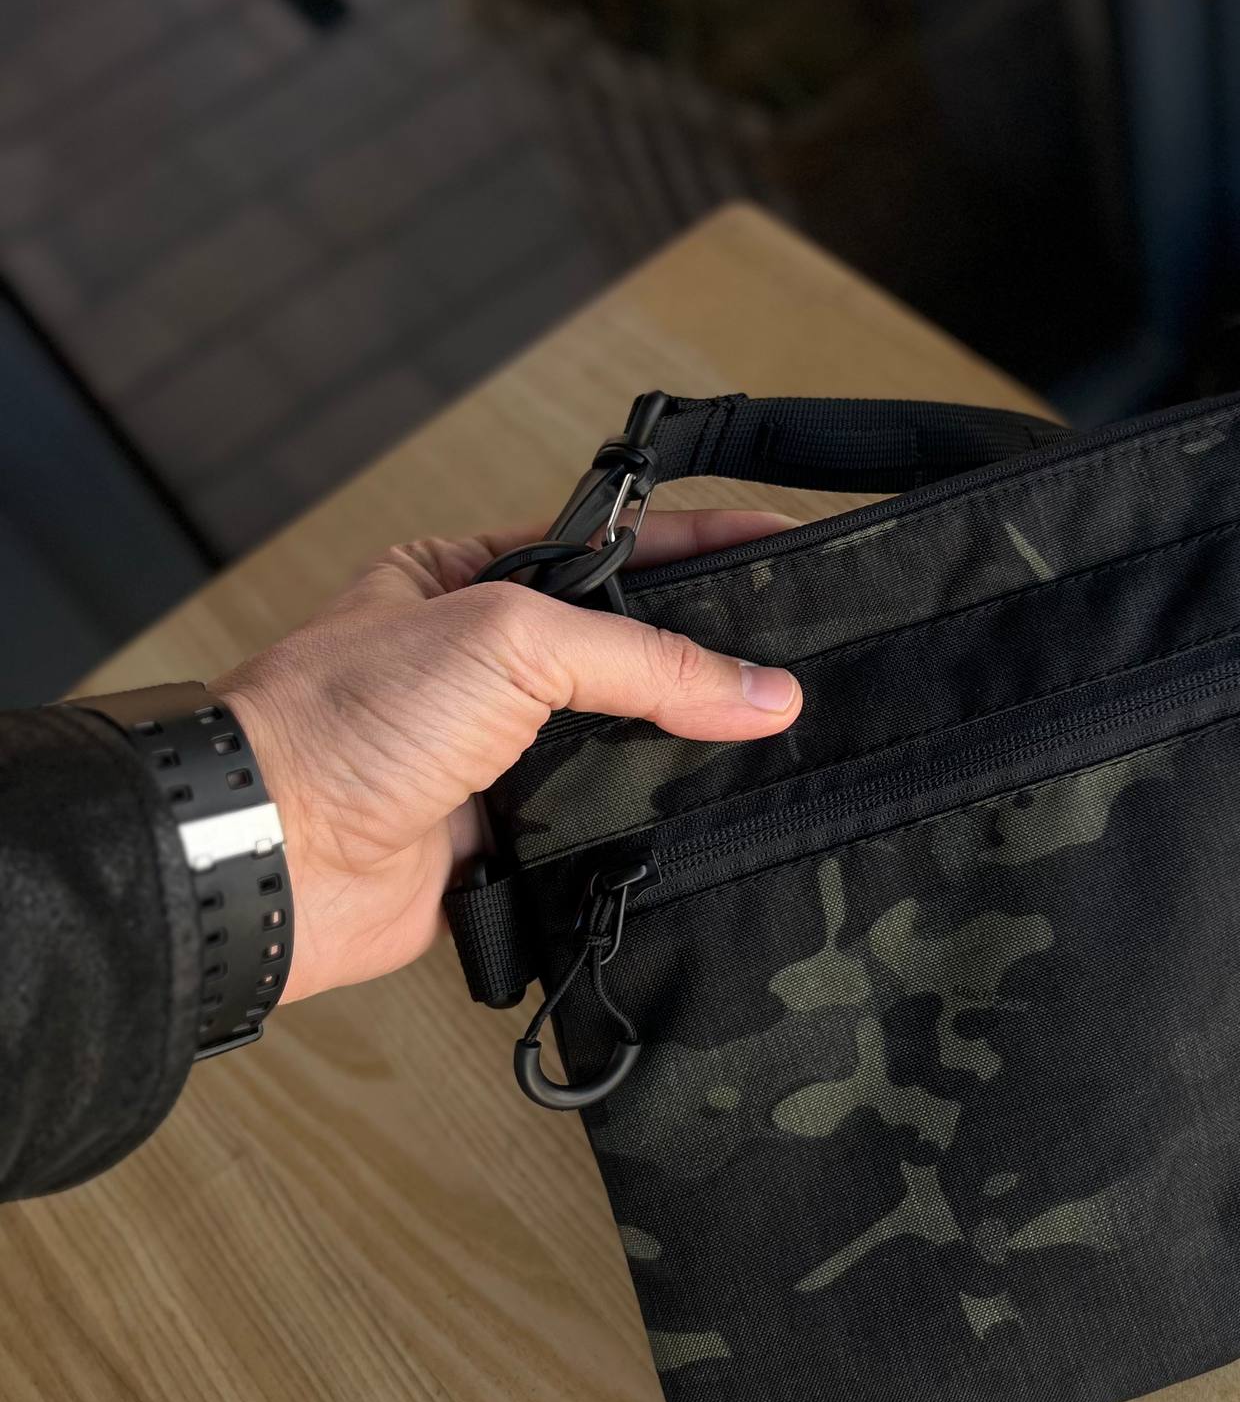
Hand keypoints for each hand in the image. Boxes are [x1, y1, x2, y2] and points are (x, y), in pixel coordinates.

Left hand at [216, 513, 800, 1004]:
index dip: (705, 546)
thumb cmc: (345, 719)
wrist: (273, 855)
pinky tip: (707, 818)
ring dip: (684, 750)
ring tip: (778, 740)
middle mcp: (483, 664)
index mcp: (470, 578)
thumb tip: (761, 690)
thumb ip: (646, 661)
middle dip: (709, 658)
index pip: (616, 549)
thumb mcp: (510, 642)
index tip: (790, 546)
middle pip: (630, 651)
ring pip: (623, 744)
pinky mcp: (505, 840)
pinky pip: (603, 829)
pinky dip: (648, 828)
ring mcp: (495, 754)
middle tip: (804, 656)